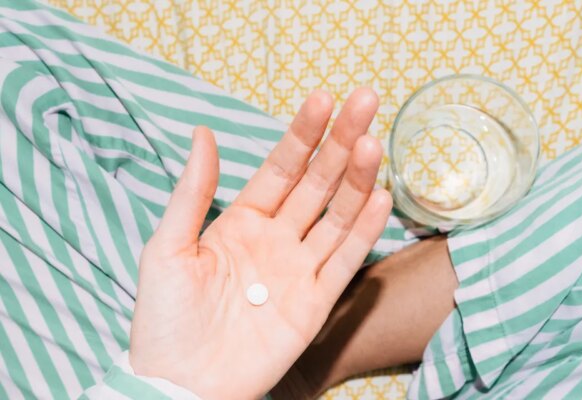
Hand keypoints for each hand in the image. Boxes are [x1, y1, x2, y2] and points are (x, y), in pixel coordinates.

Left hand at [129, 88, 391, 399]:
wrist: (180, 382)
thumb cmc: (166, 318)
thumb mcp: (168, 247)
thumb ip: (192, 192)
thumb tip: (203, 132)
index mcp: (241, 220)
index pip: (280, 167)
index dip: (302, 134)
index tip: (322, 99)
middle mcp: (276, 238)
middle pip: (316, 183)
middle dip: (339, 144)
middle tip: (365, 103)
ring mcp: (298, 269)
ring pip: (336, 216)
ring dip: (356, 181)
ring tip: (372, 144)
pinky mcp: (314, 303)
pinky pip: (343, 262)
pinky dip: (363, 232)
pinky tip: (379, 198)